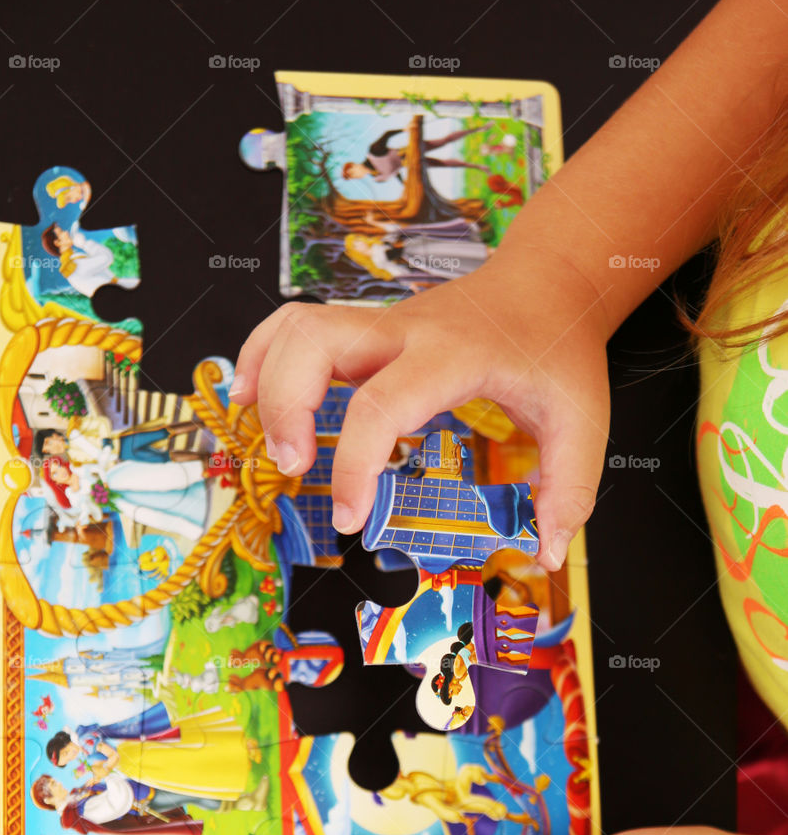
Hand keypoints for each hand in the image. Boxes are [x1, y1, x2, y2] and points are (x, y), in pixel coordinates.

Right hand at [231, 243, 611, 570]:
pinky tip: (253, 397)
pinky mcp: (367, 329)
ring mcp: (380, 325)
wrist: (550, 281)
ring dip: (266, 379)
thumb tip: (546, 554)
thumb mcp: (583, 421)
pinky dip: (264, 356)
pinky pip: (296, 326)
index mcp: (452, 356)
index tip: (349, 519)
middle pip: (312, 344)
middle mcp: (405, 332)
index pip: (380, 407)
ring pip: (295, 327)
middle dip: (286, 409)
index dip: (353, 468)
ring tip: (270, 440)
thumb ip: (568, 491)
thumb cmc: (559, 347)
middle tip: (294, 467)